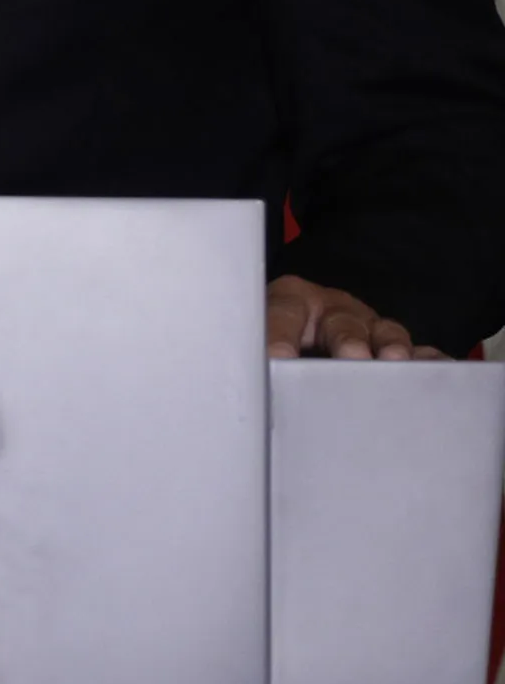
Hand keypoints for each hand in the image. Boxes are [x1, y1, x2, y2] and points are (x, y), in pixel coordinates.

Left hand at [267, 273, 441, 362]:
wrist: (312, 327)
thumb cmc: (278, 337)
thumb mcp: (261, 337)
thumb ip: (257, 355)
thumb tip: (244, 383)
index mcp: (292, 301)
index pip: (283, 313)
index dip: (279, 335)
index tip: (277, 358)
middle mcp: (334, 311)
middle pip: (341, 322)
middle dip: (347, 340)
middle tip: (350, 356)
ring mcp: (372, 328)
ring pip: (385, 333)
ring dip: (391, 348)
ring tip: (393, 362)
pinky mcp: (401, 349)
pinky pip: (422, 354)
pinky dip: (431, 363)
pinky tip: (439, 371)